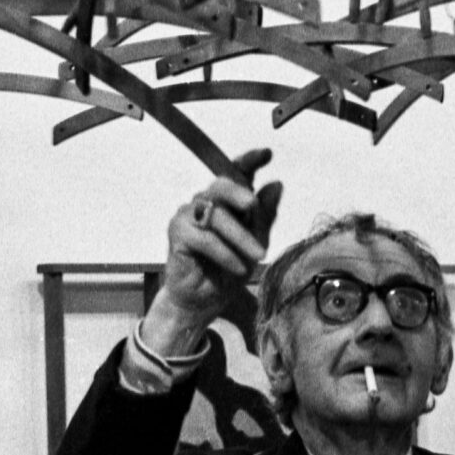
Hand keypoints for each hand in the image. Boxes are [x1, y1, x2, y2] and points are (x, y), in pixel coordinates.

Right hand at [142, 149, 282, 353]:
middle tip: (253, 205)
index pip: (236, 173)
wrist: (206, 300)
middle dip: (239, 193)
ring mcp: (188, 215)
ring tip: (257, 256)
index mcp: (227, 201)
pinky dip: (225, 253)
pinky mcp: (177, 233)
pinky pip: (205, 238)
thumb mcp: (256, 242)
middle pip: (221, 185)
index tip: (266, 154)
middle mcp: (205, 202)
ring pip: (216, 215)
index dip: (249, 160)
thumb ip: (265, 216)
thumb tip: (276, 184)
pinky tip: (237, 267)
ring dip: (240, 237)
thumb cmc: (229, 268)